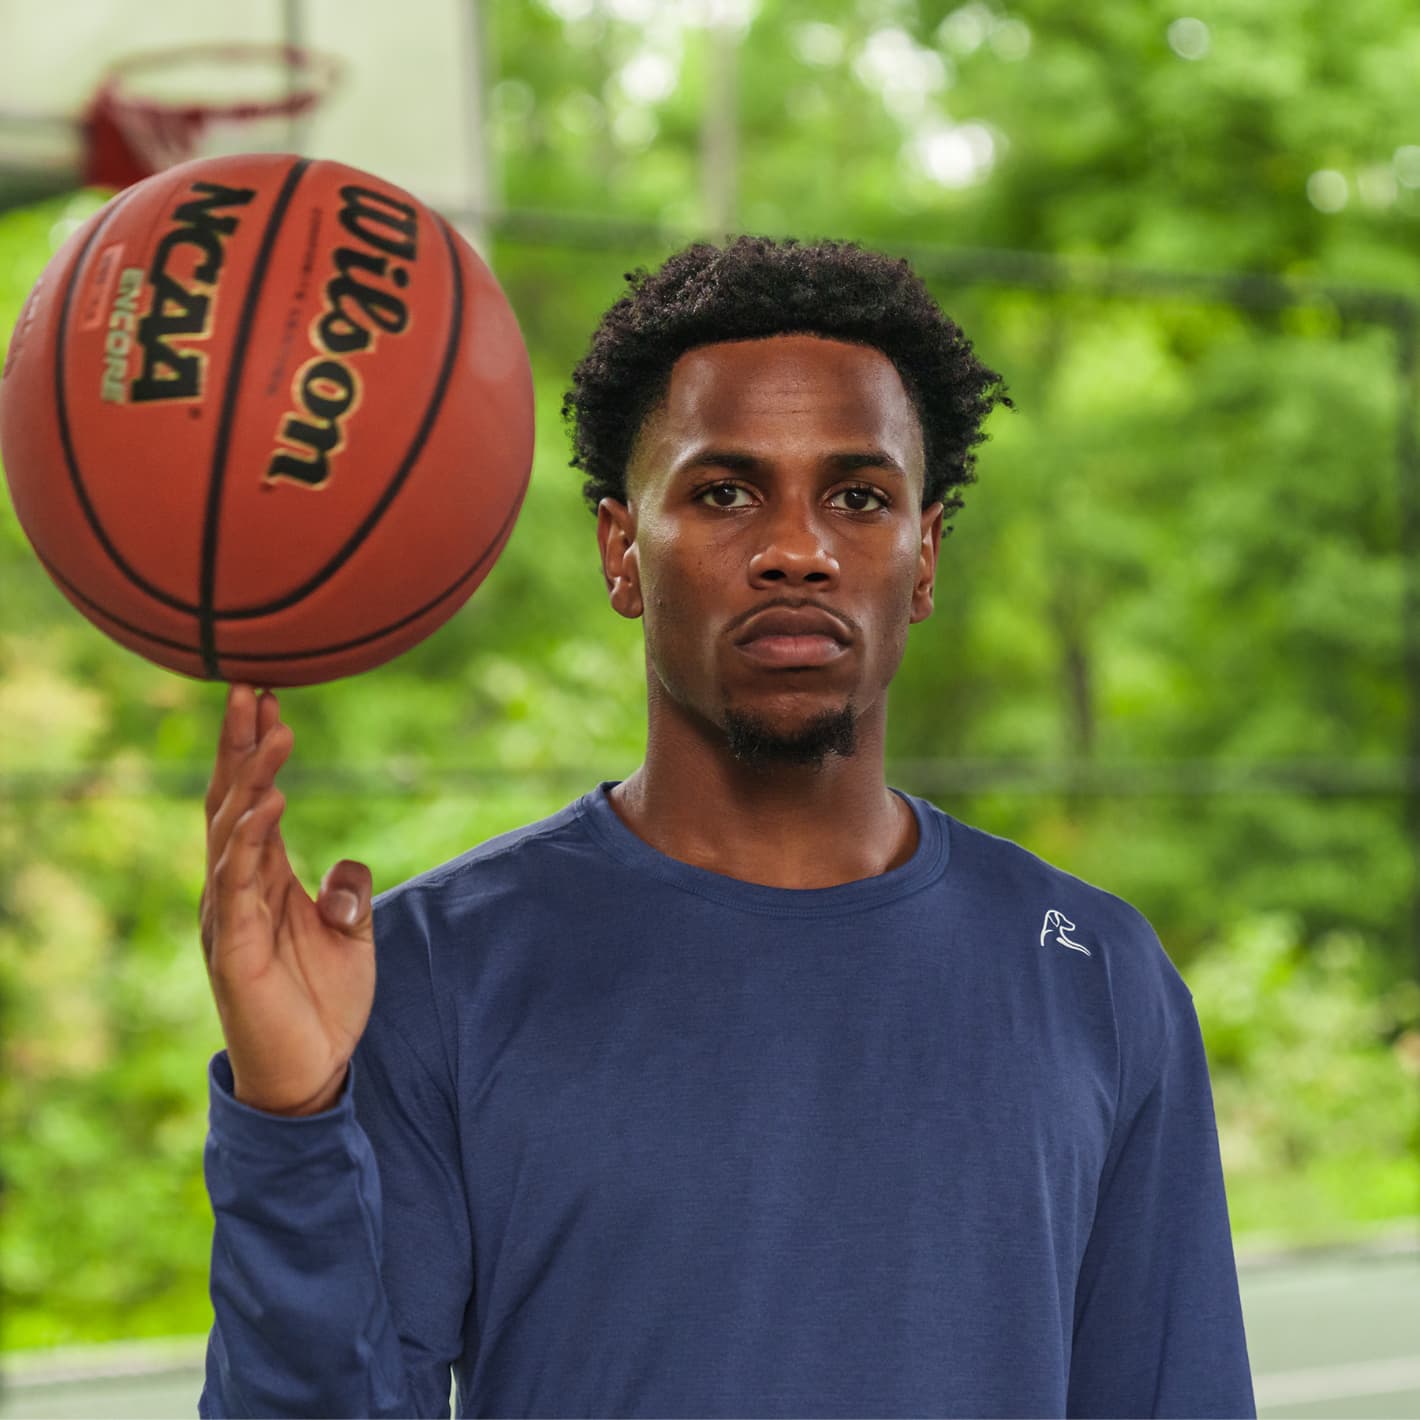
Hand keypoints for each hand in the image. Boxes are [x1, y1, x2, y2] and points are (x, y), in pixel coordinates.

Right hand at [199, 683, 375, 1115]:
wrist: (310, 1073)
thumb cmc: (322, 1003)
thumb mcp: (351, 936)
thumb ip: (349, 895)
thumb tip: (348, 862)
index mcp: (262, 881)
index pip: (253, 800)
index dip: (256, 750)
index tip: (269, 697)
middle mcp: (237, 890)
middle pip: (233, 802)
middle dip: (241, 744)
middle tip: (253, 686)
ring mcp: (230, 918)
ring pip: (233, 834)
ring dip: (252, 779)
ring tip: (273, 730)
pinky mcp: (234, 951)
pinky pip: (237, 887)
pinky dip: (250, 843)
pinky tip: (265, 806)